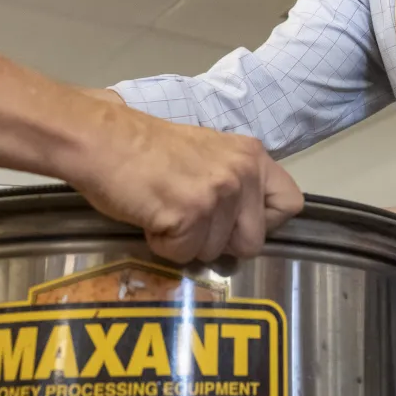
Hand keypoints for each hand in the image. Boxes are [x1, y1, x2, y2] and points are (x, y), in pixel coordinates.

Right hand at [67, 103, 303, 265]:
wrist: (105, 140)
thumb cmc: (148, 149)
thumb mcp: (210, 154)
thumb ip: (235, 183)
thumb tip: (245, 224)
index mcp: (252, 156)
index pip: (291, 204)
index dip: (264, 223)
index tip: (236, 223)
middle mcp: (242, 173)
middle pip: (252, 242)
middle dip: (219, 242)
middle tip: (190, 220)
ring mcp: (218, 194)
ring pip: (214, 252)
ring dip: (186, 242)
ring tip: (165, 209)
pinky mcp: (190, 214)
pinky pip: (182, 255)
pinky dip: (163, 245)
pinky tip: (152, 216)